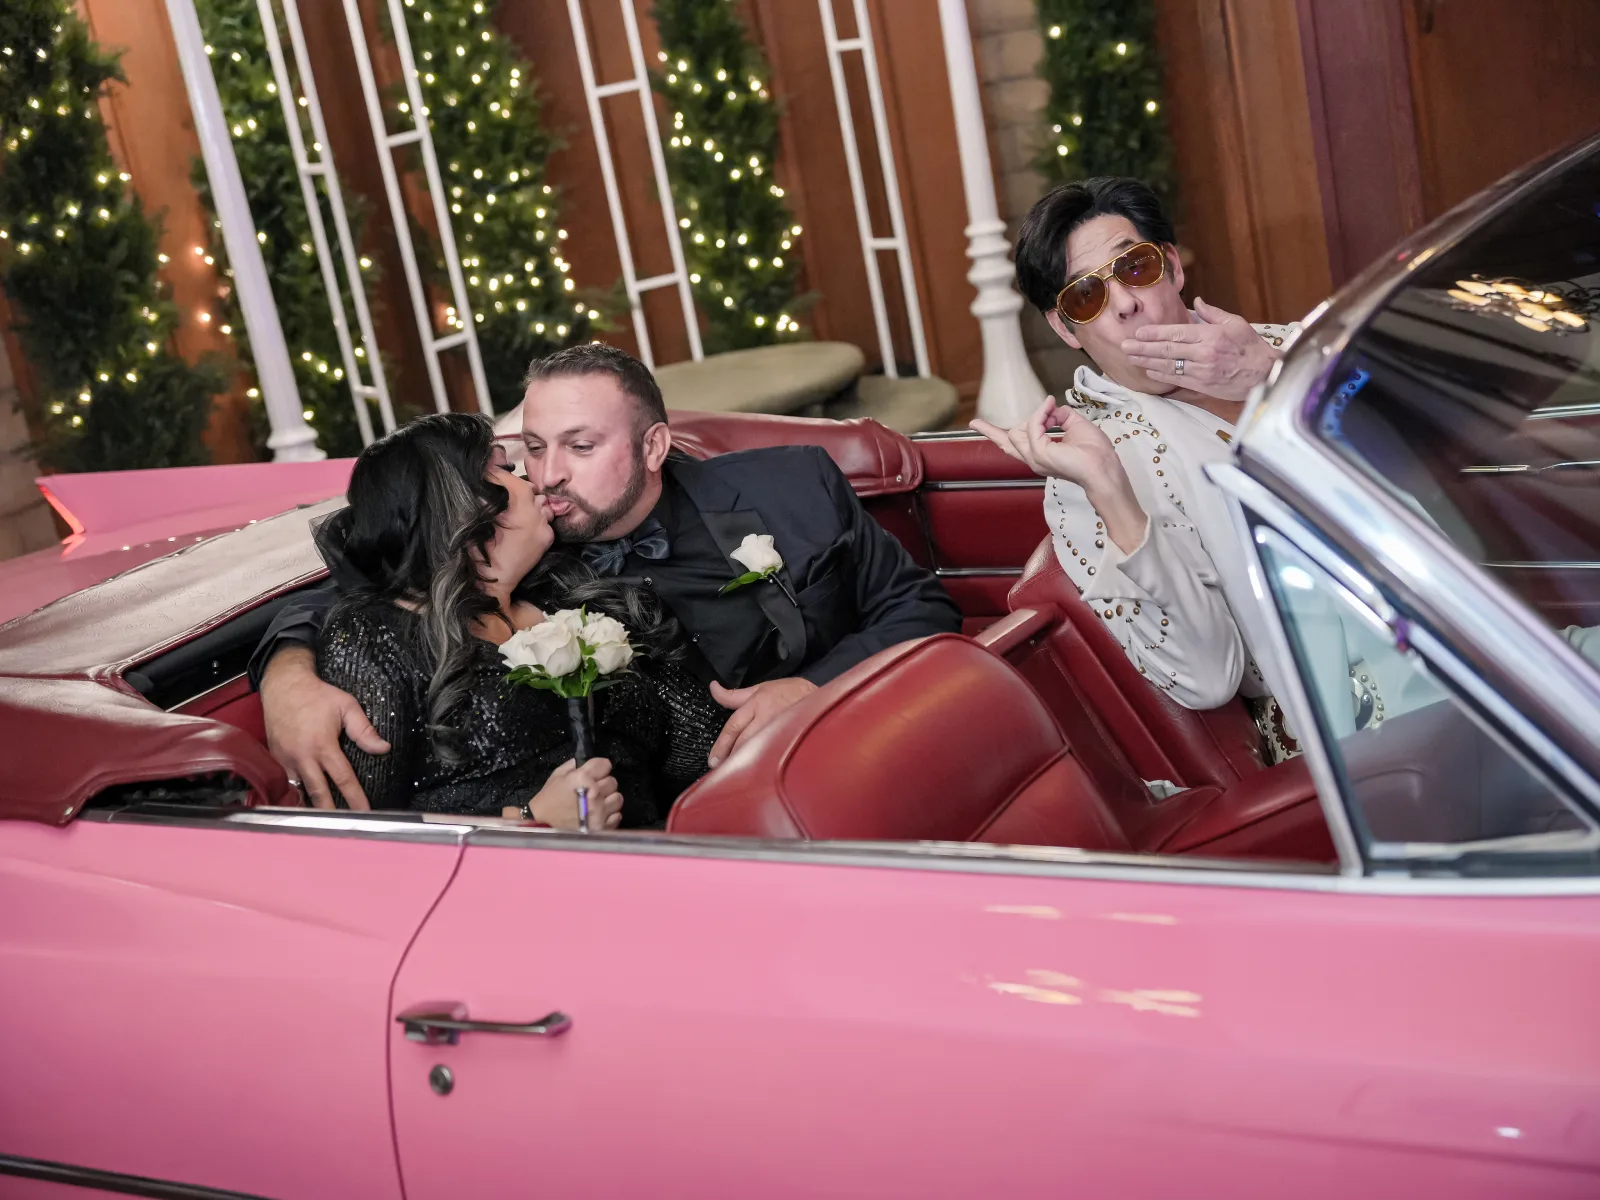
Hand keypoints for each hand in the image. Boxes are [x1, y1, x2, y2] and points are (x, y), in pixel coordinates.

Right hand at [261, 646, 389, 810]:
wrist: (283, 685)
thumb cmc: (316, 695)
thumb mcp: (346, 706)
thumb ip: (364, 730)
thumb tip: (383, 749)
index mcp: (322, 745)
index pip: (343, 778)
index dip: (354, 798)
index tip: (364, 812)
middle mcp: (302, 756)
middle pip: (318, 792)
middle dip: (330, 812)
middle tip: (341, 828)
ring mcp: (285, 759)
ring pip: (298, 790)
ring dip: (308, 807)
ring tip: (320, 823)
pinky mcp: (274, 758)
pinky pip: (284, 782)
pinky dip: (292, 795)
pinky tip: (300, 806)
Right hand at [523, 757, 621, 830]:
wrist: (542, 826)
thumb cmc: (548, 800)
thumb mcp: (557, 777)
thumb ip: (573, 766)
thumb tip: (584, 762)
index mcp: (582, 778)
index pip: (605, 764)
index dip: (600, 768)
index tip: (596, 772)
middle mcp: (594, 794)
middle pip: (612, 782)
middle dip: (603, 784)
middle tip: (593, 790)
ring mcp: (599, 812)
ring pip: (617, 798)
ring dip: (609, 800)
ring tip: (597, 803)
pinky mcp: (602, 827)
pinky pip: (617, 816)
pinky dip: (609, 815)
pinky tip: (598, 815)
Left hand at [707, 676, 817, 767]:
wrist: (820, 698)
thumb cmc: (789, 692)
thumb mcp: (760, 688)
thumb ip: (734, 694)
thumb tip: (713, 687)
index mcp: (758, 703)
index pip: (734, 726)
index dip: (721, 744)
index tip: (713, 759)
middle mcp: (767, 718)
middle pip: (743, 741)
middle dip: (729, 757)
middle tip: (719, 770)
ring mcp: (781, 731)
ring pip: (757, 751)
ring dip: (744, 764)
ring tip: (734, 776)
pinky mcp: (791, 741)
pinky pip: (774, 755)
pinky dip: (763, 766)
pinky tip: (757, 775)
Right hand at [970, 399, 1147, 552]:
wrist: (1104, 467)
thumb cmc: (1095, 452)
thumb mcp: (1075, 425)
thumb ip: (1059, 416)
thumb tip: (1050, 409)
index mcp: (1040, 455)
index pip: (1012, 444)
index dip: (995, 434)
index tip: (977, 425)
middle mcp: (1033, 459)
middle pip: (1005, 442)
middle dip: (991, 431)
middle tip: (976, 422)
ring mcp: (1034, 458)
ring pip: (1018, 431)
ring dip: (1038, 414)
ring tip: (1050, 407)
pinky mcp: (1040, 453)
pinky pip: (1033, 426)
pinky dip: (1041, 414)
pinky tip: (1050, 407)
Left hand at [1122, 298, 1280, 401]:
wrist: (1264, 374)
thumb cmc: (1251, 347)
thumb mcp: (1236, 323)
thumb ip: (1213, 313)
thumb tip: (1196, 302)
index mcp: (1210, 335)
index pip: (1176, 333)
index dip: (1154, 333)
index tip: (1138, 333)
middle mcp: (1203, 353)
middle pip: (1166, 350)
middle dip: (1142, 348)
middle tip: (1124, 346)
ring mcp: (1201, 371)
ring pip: (1167, 366)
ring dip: (1146, 362)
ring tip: (1130, 358)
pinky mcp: (1202, 385)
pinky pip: (1176, 379)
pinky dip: (1160, 375)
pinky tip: (1148, 371)